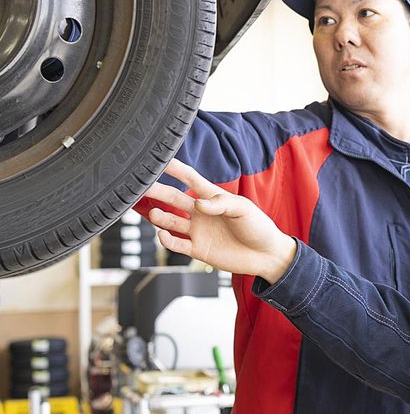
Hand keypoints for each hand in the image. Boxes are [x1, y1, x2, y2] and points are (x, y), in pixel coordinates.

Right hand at [143, 159, 295, 282]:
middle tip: (140, 186)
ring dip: (159, 216)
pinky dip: (166, 240)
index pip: (190, 178)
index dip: (174, 168)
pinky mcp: (198, 249)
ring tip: (153, 212)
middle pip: (173, 198)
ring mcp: (199, 231)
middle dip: (157, 191)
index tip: (157, 158)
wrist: (266, 256)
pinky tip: (163, 234)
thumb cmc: (259, 227)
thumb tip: (198, 204)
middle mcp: (202, 212)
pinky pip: (177, 244)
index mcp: (213, 197)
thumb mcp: (244, 209)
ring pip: (170, 221)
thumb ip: (221, 204)